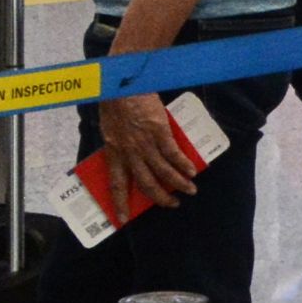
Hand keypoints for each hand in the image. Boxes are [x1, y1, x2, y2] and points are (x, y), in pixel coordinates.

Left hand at [96, 92, 199, 211]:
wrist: (123, 83)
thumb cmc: (115, 101)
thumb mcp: (110, 127)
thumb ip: (119, 142)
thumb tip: (129, 154)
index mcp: (113, 151)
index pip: (116, 183)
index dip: (119, 203)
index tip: (122, 219)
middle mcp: (129, 152)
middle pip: (145, 183)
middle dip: (159, 198)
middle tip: (171, 204)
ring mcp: (145, 143)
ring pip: (162, 172)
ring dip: (177, 184)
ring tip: (189, 190)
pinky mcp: (159, 132)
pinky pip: (173, 154)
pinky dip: (183, 165)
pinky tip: (191, 171)